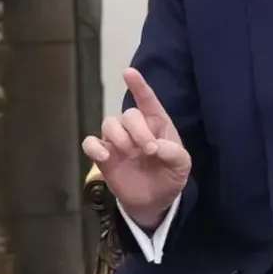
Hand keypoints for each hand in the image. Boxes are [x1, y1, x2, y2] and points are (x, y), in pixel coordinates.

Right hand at [81, 68, 190, 227]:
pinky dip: (94, 146)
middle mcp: (135, 128)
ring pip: (109, 123)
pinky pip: (90, 142)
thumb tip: (156, 147)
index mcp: (156, 124)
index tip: (128, 72)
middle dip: (138, 130)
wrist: (154, 201)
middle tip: (148, 150)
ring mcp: (117, 141)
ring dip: (119, 137)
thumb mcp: (182, 166)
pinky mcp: (103, 156)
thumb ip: (174, 153)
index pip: (147, 100)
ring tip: (130, 154)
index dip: (138, 85)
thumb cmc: (169, 176)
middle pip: (128, 114)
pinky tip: (105, 156)